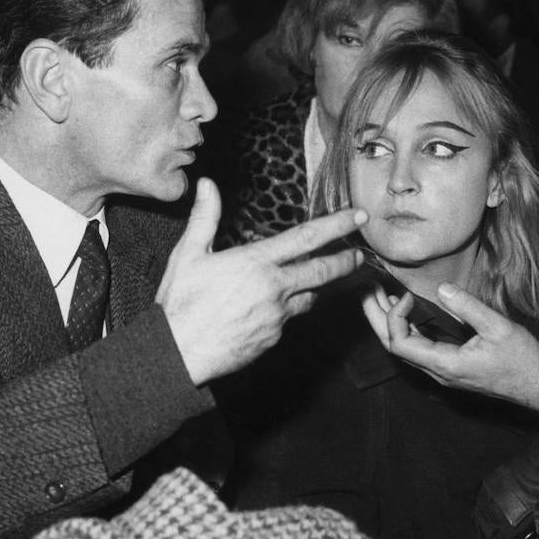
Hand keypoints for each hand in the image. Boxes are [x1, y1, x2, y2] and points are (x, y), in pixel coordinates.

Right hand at [158, 178, 365, 383]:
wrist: (178, 354)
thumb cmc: (180, 303)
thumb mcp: (188, 255)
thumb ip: (204, 218)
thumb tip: (207, 185)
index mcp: (256, 263)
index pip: (306, 238)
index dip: (337, 225)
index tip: (358, 217)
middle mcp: (274, 288)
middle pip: (322, 271)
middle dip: (345, 261)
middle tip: (359, 254)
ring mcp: (277, 316)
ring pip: (308, 297)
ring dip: (317, 287)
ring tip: (320, 278)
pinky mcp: (273, 338)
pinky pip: (288, 319)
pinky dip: (288, 309)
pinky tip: (276, 306)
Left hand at [362, 282, 538, 414]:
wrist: (537, 385)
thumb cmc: (521, 359)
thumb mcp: (499, 328)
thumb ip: (468, 307)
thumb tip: (442, 288)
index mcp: (445, 364)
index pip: (400, 344)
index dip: (395, 317)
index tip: (407, 295)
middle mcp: (438, 371)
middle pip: (394, 347)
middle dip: (377, 318)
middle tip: (367, 291)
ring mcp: (442, 371)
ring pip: (404, 349)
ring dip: (390, 323)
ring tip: (380, 297)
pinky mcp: (448, 367)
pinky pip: (418, 350)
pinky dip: (407, 329)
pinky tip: (407, 312)